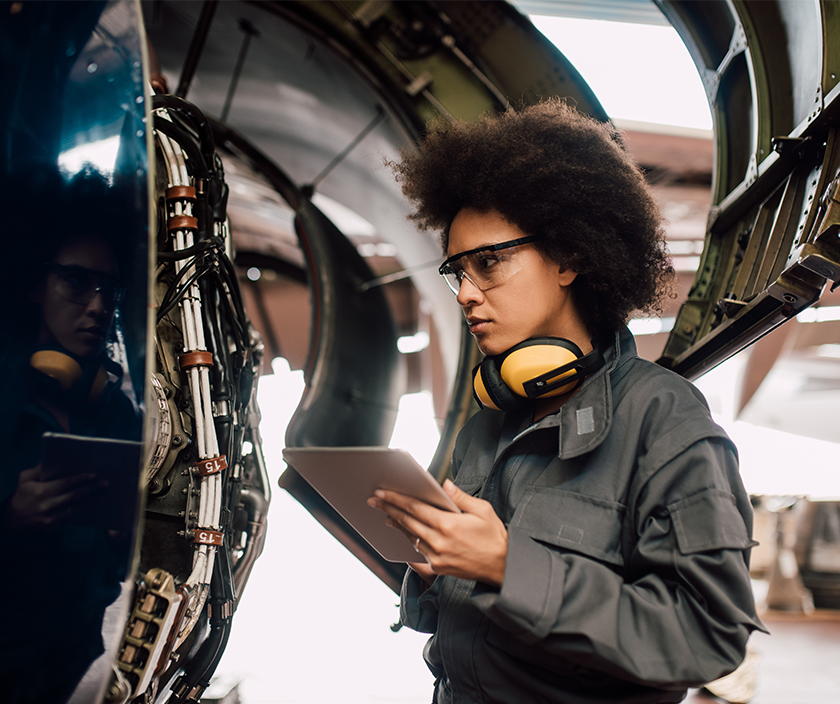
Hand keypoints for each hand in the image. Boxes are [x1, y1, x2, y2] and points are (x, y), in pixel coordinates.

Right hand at [4, 465, 103, 529]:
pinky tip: (91, 505)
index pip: (65, 483)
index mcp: (41, 491)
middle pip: (75, 496)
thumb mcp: (25, 478)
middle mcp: (47, 505)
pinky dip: (80, 510)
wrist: (12, 518)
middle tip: (106, 483)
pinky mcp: (53, 526)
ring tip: (104, 496)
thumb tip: (52, 458)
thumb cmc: (21, 494)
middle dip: (92, 489)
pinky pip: (70, 516)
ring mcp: (51, 517)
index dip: (80, 479)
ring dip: (91, 502)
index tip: (93, 474)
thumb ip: (39, 469)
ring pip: (76, 508)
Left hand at [368, 479, 507, 587]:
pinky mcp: (438, 568)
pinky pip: (417, 555)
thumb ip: (460, 497)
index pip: (415, 508)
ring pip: (411, 538)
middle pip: (407, 522)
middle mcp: (439, 542)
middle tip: (374, 501)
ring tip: (386, 516)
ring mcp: (437, 557)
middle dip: (389, 509)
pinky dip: (409, 546)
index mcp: (448, 525)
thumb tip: (444, 485)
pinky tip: (402, 539)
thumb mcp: (482, 510)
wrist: (502, 566)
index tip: (382, 493)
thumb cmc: (494, 537)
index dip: (396, 499)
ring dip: (397, 526)